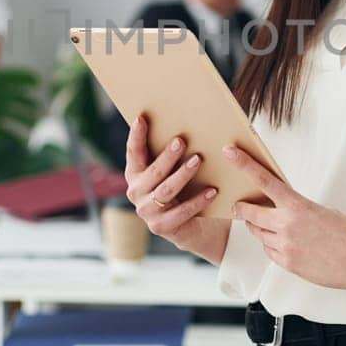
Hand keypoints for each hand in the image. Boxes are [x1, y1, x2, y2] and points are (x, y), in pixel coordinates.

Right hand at [124, 113, 221, 259]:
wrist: (191, 227)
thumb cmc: (182, 190)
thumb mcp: (172, 171)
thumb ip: (170, 153)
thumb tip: (184, 123)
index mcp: (135, 175)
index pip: (133, 153)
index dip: (136, 136)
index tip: (142, 118)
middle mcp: (136, 192)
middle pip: (153, 171)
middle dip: (167, 156)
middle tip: (182, 141)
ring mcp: (146, 212)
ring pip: (167, 190)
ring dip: (183, 175)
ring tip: (198, 160)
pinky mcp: (160, 227)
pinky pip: (182, 212)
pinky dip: (198, 201)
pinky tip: (212, 191)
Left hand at [223, 144, 345, 289]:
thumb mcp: (320, 211)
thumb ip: (296, 209)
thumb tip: (279, 211)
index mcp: (298, 205)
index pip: (264, 179)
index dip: (244, 164)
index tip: (230, 153)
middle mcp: (287, 224)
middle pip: (249, 213)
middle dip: (242, 209)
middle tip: (237, 206)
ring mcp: (285, 245)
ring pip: (258, 233)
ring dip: (259, 228)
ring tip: (274, 227)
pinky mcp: (286, 263)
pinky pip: (268, 250)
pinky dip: (272, 245)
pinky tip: (286, 244)